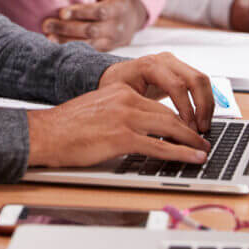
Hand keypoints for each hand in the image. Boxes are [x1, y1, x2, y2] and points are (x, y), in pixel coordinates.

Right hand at [26, 84, 210, 167]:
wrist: (46, 133)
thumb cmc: (67, 127)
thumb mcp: (98, 110)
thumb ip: (120, 114)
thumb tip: (140, 130)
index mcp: (121, 90)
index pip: (158, 104)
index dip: (177, 118)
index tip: (188, 128)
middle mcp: (126, 99)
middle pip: (169, 114)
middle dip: (189, 129)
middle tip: (202, 140)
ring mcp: (125, 118)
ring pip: (169, 128)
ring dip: (190, 141)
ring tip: (202, 150)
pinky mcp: (122, 137)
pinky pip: (159, 146)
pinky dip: (180, 153)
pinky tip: (191, 158)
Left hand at [41, 0, 147, 50]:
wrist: (131, 20)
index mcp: (118, 8)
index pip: (99, 12)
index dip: (80, 13)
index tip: (61, 12)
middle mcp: (116, 27)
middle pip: (91, 30)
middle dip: (67, 28)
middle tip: (47, 24)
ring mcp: (111, 41)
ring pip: (88, 44)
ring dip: (66, 41)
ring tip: (48, 36)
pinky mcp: (105, 50)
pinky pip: (88, 51)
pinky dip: (72, 49)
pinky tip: (56, 45)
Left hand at [98, 53, 215, 131]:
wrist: (115, 76)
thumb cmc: (114, 88)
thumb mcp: (121, 98)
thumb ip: (140, 110)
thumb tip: (158, 131)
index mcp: (149, 65)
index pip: (177, 85)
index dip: (186, 108)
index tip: (188, 129)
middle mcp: (165, 60)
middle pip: (196, 79)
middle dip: (202, 107)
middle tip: (202, 130)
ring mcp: (175, 63)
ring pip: (202, 81)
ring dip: (207, 105)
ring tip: (203, 127)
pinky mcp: (181, 70)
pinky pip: (200, 84)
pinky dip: (204, 102)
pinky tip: (201, 119)